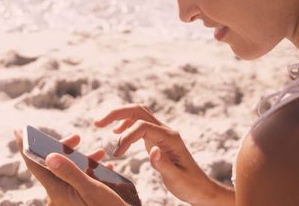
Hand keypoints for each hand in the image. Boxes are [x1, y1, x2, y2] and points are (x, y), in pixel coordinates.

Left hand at [13, 129, 128, 205]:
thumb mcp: (91, 189)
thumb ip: (69, 172)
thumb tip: (49, 156)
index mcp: (57, 191)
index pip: (34, 165)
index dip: (25, 147)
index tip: (18, 131)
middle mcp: (59, 194)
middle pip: (52, 164)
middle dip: (64, 148)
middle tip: (76, 137)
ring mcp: (69, 197)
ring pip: (69, 170)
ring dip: (82, 159)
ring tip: (100, 152)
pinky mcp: (80, 199)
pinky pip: (79, 179)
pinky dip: (90, 170)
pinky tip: (104, 165)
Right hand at [94, 104, 233, 205]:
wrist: (201, 188)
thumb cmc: (190, 185)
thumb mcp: (177, 179)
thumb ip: (164, 164)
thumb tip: (153, 149)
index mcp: (170, 138)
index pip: (142, 126)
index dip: (126, 137)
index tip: (117, 155)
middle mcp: (166, 131)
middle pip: (138, 111)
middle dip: (116, 114)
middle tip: (97, 123)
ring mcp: (161, 133)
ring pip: (138, 114)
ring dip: (119, 116)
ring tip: (101, 125)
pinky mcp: (157, 138)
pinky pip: (139, 123)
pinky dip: (125, 124)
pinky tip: (116, 133)